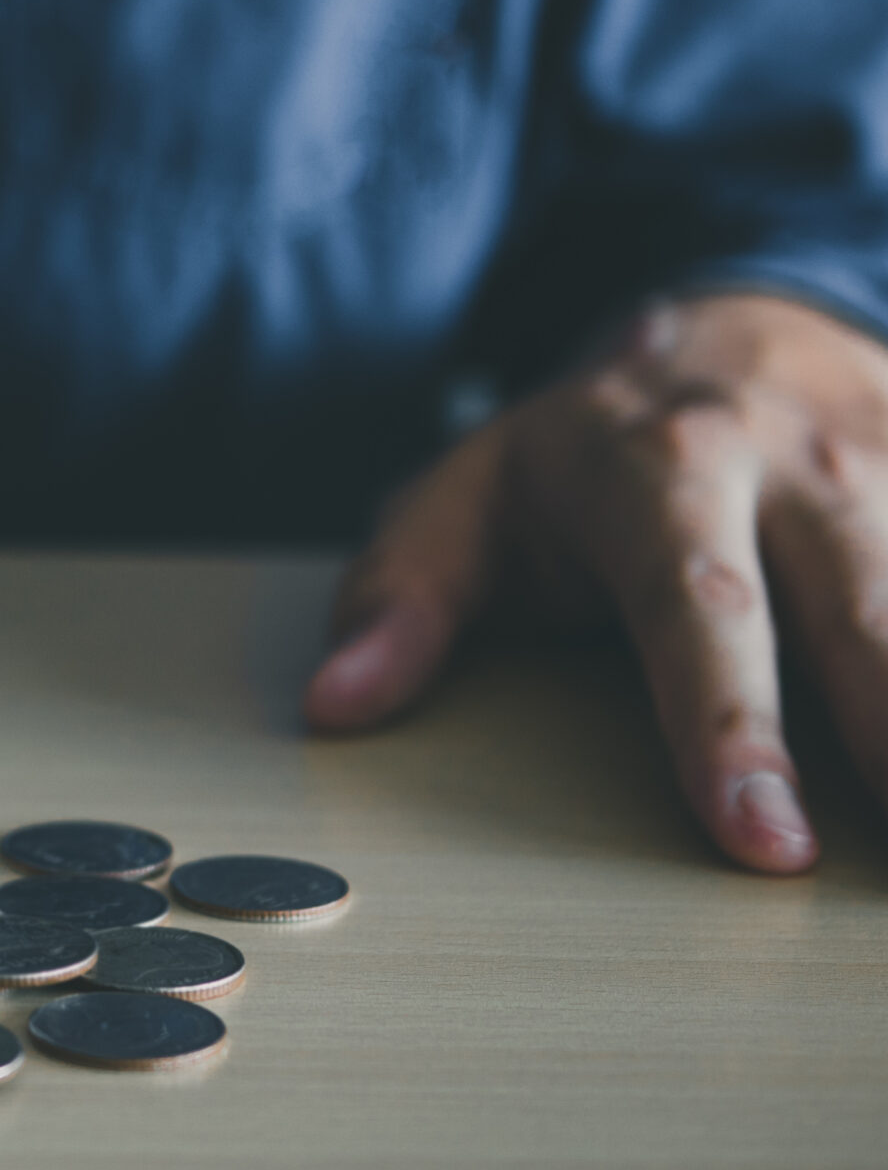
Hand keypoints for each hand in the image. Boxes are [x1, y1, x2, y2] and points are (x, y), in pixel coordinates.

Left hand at [304, 292, 887, 873]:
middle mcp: (803, 461)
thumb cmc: (579, 454)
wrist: (718, 326)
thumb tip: (336, 705)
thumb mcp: (462, 502)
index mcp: (662, 469)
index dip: (730, 728)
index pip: (699, 607)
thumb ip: (402, 598)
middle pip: (874, 611)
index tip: (762, 842)